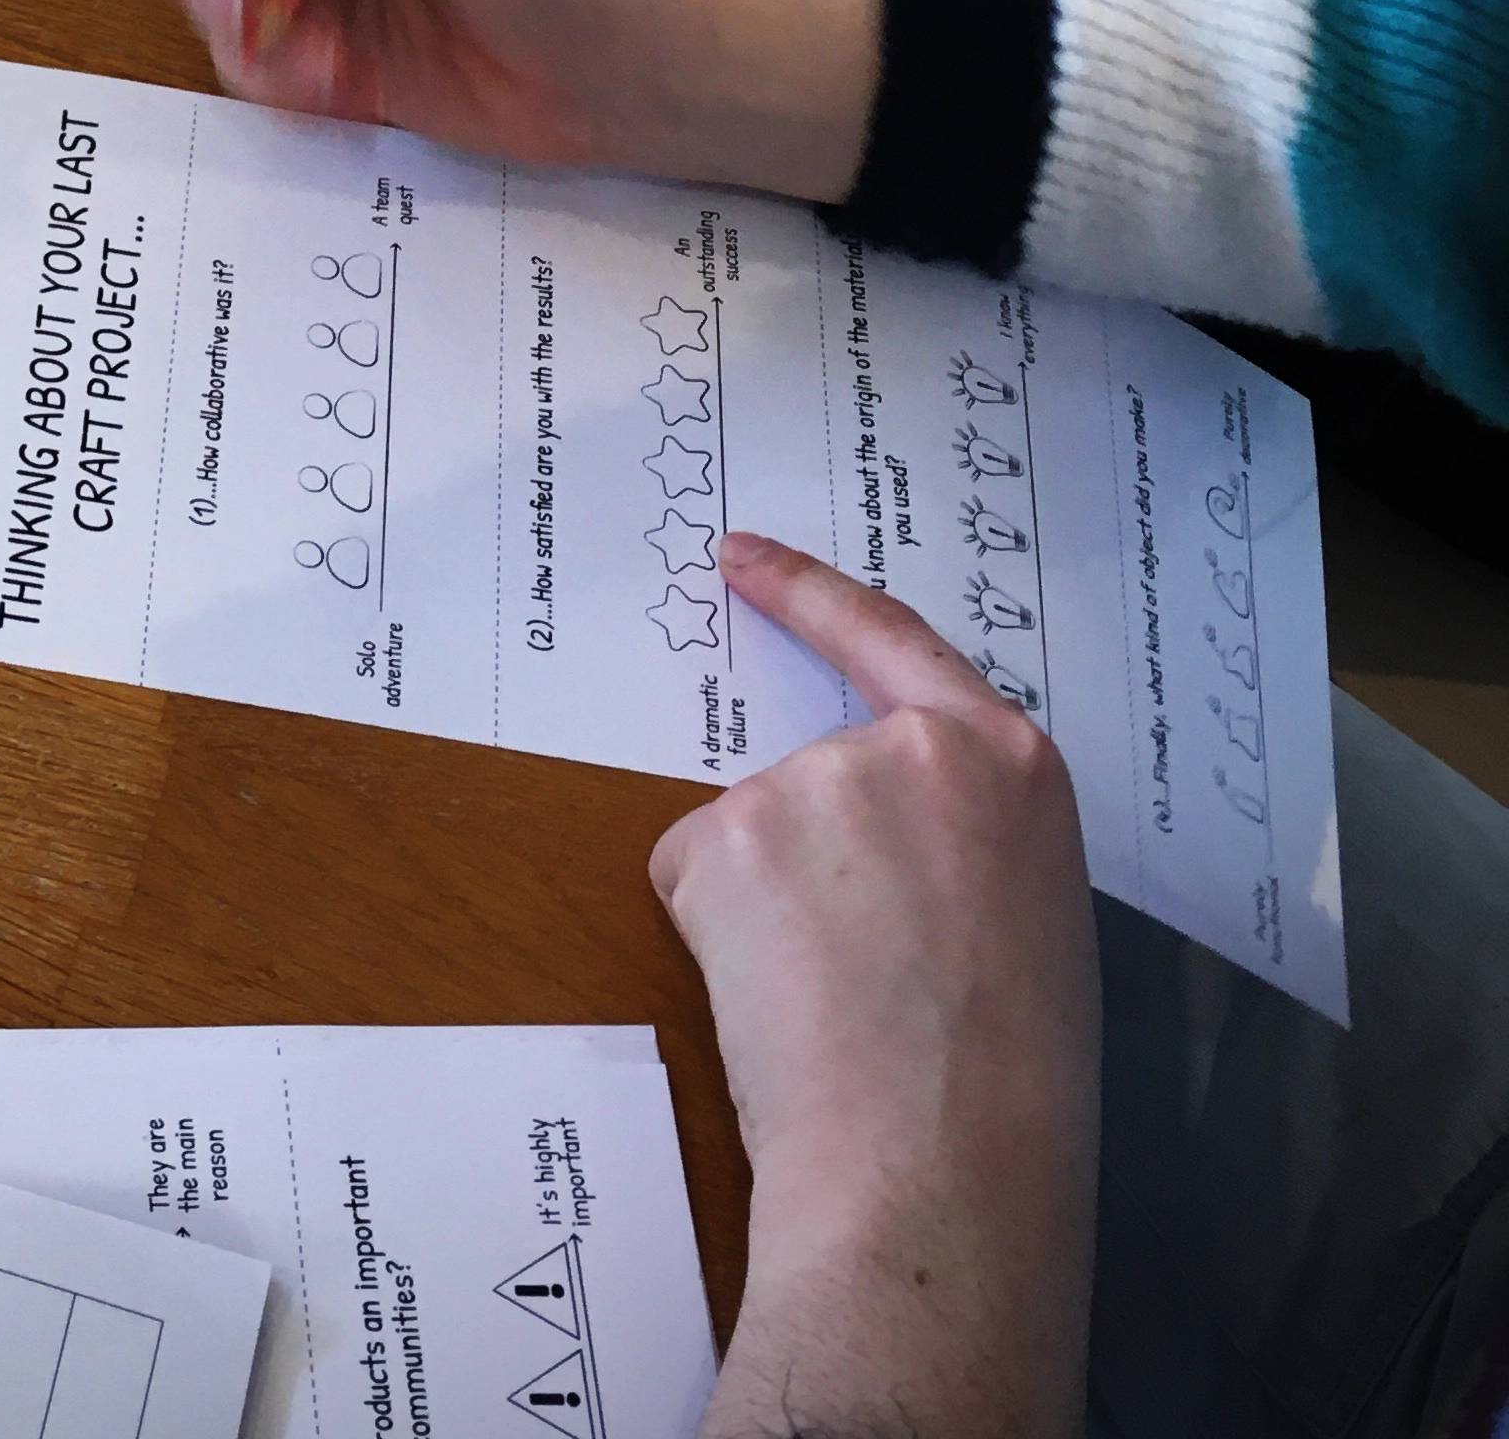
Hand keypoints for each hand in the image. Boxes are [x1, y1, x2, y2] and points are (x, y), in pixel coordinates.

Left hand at [654, 535, 1099, 1438]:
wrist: (941, 1168)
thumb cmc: (1010, 1081)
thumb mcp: (1031, 913)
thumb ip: (961, 835)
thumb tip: (886, 845)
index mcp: (1009, 763)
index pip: (893, 640)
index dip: (809, 593)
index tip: (743, 557)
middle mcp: (906, 749)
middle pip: (810, 775)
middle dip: (809, 865)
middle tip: (864, 980)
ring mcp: (811, 782)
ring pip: (748, 836)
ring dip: (765, 908)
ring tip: (838, 1007)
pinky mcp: (727, 833)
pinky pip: (695, 878)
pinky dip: (714, 937)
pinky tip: (781, 1003)